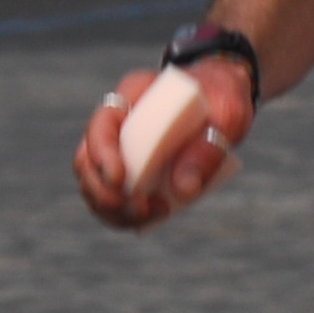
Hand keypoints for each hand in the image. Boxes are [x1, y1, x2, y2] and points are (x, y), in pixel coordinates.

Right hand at [73, 58, 257, 230]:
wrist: (222, 101)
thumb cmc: (222, 99)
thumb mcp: (227, 115)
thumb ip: (208, 149)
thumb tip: (184, 190)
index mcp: (134, 93)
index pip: (102, 123)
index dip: (103, 154)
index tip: (122, 180)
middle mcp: (117, 121)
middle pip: (86, 159)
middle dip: (103, 191)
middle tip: (139, 209)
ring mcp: (118, 147)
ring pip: (93, 183)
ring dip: (111, 209)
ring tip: (148, 215)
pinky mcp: (130, 173)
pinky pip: (112, 198)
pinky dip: (122, 215)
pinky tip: (149, 218)